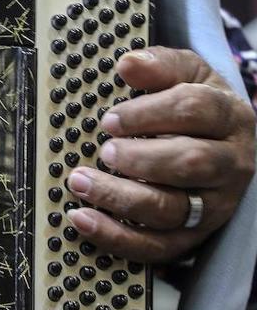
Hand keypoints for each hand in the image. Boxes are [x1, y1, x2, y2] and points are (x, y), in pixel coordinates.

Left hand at [66, 47, 255, 261]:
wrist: (219, 150)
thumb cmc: (193, 111)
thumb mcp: (186, 78)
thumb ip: (160, 66)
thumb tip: (128, 62)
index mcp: (230, 118)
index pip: (196, 110)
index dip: (149, 113)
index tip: (110, 119)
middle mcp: (230, 164)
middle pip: (190, 162)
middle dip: (140, 158)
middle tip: (104, 150)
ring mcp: (213, 205)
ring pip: (170, 208)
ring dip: (119, 197)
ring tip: (80, 181)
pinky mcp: (191, 237)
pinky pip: (155, 247)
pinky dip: (115, 236)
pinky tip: (81, 218)